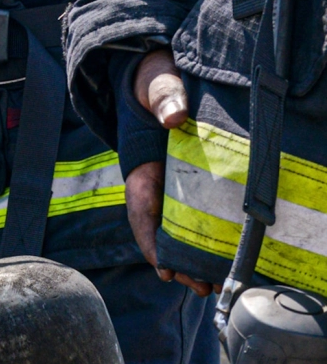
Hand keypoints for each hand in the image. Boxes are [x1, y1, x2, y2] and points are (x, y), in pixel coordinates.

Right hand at [128, 50, 209, 293]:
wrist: (159, 77)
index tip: (163, 267)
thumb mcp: (158, 86)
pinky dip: (206, 240)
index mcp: (140, 170)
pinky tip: (222, 258)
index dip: (151, 243)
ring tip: (211, 285)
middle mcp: (155, 186)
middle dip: (177, 263)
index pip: (140, 213)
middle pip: (161, 233)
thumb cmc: (156, 83)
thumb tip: (175, 116)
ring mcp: (174, 187)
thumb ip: (165, 97)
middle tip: (200, 286)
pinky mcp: (193, 183)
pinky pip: (197, 216)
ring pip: (179, 231)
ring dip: (192, 260)